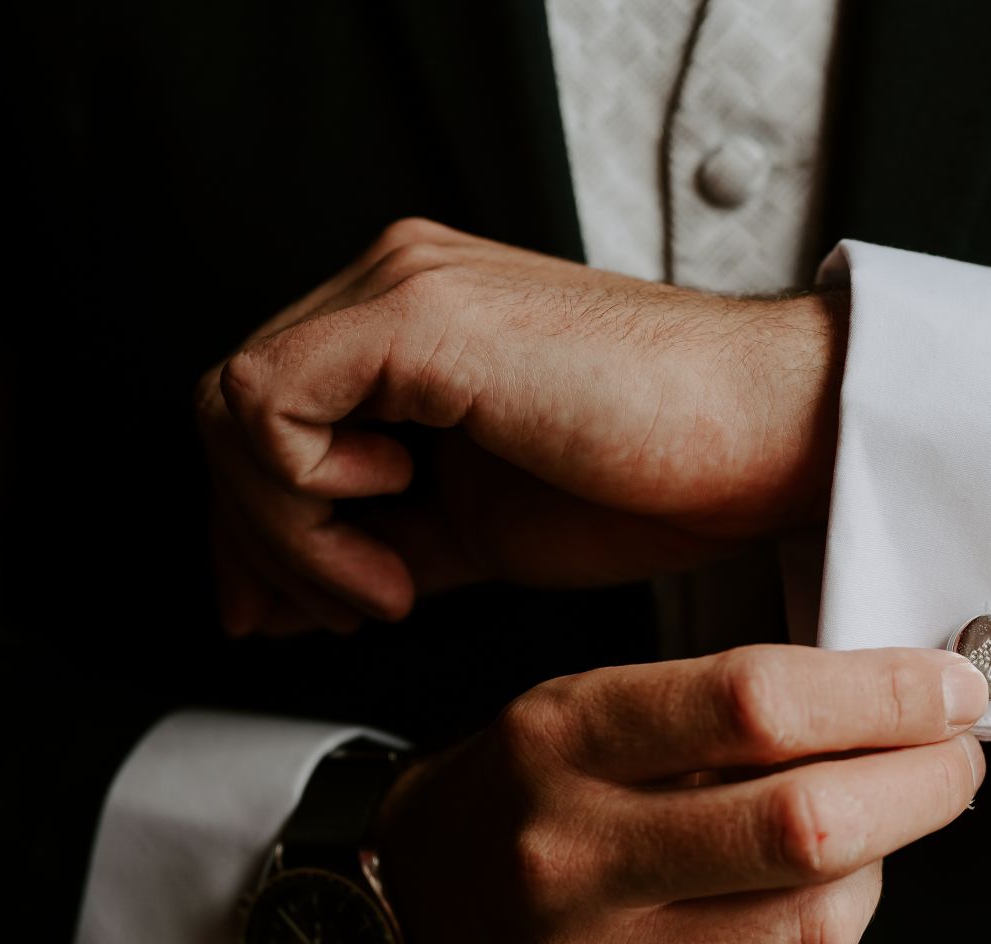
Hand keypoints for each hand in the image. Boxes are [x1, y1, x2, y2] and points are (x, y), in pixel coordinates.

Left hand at [198, 218, 846, 635]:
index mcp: (407, 325)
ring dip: (289, 528)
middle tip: (337, 612)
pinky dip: (308, 495)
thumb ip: (374, 548)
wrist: (761, 443)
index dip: (250, 526)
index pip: (261, 413)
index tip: (283, 612)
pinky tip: (402, 524)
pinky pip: (270, 406)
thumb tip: (278, 601)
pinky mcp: (417, 313)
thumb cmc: (653, 479)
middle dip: (257, 539)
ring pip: (233, 408)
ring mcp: (401, 286)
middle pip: (229, 412)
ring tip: (388, 584)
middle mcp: (393, 284)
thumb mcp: (477, 531)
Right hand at [374, 644, 985, 943]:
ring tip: (852, 847)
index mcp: (559, 742)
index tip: (953, 688)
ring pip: (815, 933)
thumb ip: (726, 708)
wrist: (395, 928)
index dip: (885, 693)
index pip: (754, 703)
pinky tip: (769, 929)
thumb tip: (908, 704)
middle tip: (953, 765)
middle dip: (923, 787)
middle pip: (806, 828)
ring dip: (872, 878)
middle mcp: (563, 861)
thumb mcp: (585, 713)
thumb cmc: (521, 804)